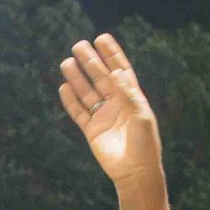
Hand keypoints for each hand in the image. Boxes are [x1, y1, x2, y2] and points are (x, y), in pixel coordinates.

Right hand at [58, 34, 163, 184]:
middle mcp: (116, 104)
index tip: (101, 38)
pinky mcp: (91, 130)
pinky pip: (78, 112)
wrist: (135, 172)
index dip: (111, 54)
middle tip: (79, 45)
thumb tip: (116, 72)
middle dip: (90, 61)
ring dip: (77, 77)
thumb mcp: (141, 116)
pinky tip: (64, 87)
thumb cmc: (144, 144)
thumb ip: (128, 94)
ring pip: (87, 92)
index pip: (120, 70)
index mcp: (131, 97)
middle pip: (100, 77)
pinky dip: (70, 100)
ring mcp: (103, 116)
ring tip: (66, 62)